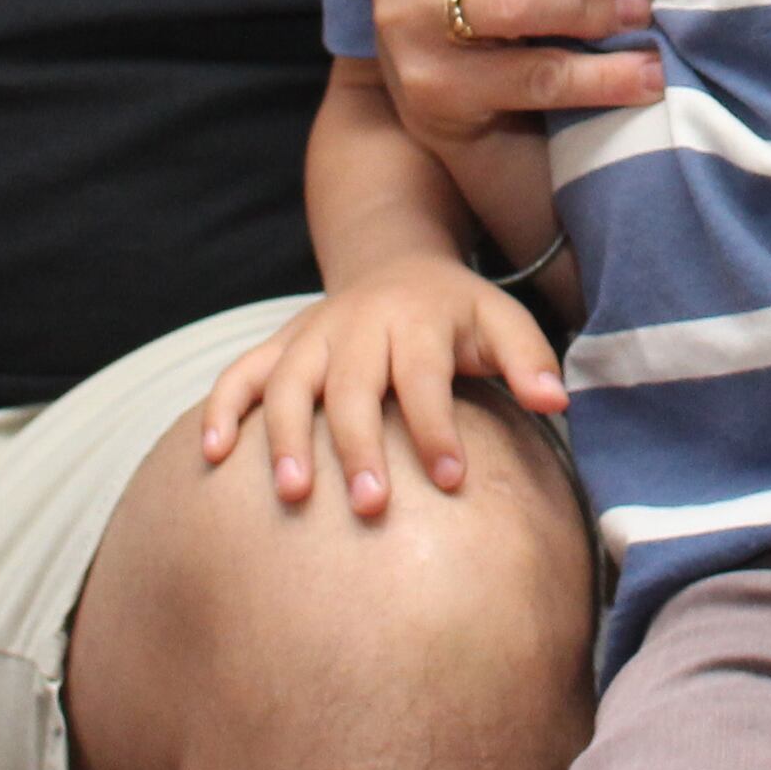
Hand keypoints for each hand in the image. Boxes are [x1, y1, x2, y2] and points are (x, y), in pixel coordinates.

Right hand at [197, 258, 568, 517]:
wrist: (396, 262)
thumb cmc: (457, 314)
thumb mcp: (501, 319)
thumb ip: (528, 359)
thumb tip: (557, 402)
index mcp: (417, 319)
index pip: (425, 377)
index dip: (436, 428)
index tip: (451, 482)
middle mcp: (358, 323)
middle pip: (352, 386)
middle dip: (359, 445)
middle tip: (371, 507)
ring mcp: (311, 333)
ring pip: (288, 382)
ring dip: (286, 436)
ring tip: (294, 494)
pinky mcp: (280, 345)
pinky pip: (239, 373)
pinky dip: (220, 409)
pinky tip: (213, 457)